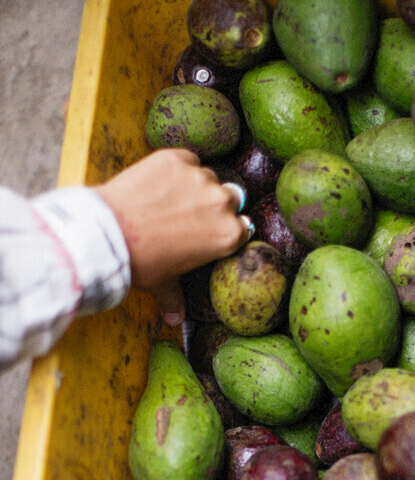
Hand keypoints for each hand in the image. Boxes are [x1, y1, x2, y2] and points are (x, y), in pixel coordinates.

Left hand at [96, 148, 251, 325]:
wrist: (107, 234)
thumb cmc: (140, 262)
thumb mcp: (163, 284)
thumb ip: (175, 299)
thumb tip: (175, 321)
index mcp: (228, 236)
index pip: (242, 227)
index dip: (225, 229)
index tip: (209, 231)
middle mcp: (222, 203)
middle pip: (229, 198)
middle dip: (213, 206)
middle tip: (187, 216)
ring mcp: (200, 178)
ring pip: (206, 177)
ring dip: (194, 185)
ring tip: (169, 199)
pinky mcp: (177, 158)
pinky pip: (186, 159)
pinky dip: (176, 168)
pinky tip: (159, 182)